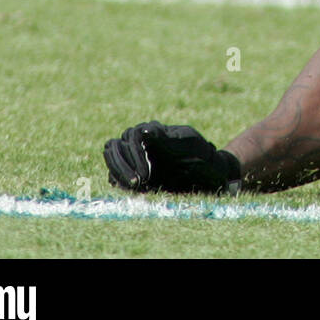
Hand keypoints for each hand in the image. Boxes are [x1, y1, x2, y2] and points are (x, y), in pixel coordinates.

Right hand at [104, 121, 241, 193]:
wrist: (207, 168)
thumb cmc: (199, 152)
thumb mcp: (187, 143)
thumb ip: (166, 139)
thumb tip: (145, 132)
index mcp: (152, 130)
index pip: (131, 136)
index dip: (135, 153)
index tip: (146, 174)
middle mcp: (140, 141)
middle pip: (115, 146)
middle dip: (122, 165)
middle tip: (137, 183)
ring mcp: (134, 155)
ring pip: (112, 157)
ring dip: (118, 172)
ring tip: (133, 187)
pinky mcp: (133, 170)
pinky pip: (115, 172)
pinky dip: (118, 179)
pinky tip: (129, 189)